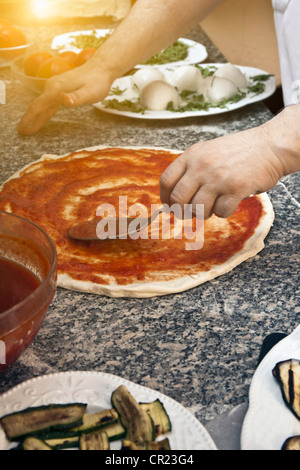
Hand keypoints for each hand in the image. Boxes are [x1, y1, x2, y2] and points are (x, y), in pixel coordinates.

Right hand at [17, 60, 112, 134]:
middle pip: (37, 106)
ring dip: (35, 117)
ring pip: (42, 105)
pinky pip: (49, 103)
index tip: (22, 129)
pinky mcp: (60, 88)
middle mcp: (52, 87)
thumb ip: (76, 97)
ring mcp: (55, 87)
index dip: (29, 119)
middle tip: (21, 132)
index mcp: (56, 89)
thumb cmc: (98, 82)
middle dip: (28, 119)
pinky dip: (44, 112)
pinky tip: (42, 118)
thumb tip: (63, 100)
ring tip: (28, 128)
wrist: (101, 68)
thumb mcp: (90, 92)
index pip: (38, 106)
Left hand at [160, 126, 283, 218]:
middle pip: (178, 199)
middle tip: (190, 214)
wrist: (270, 145)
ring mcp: (218, 177)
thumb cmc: (239, 151)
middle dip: (182, 212)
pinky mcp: (236, 188)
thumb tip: (175, 198)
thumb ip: (191, 169)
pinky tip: (230, 202)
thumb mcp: (208, 151)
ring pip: (198, 209)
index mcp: (192, 155)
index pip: (166, 181)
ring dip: (205, 213)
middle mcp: (202, 166)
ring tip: (214, 205)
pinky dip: (224, 212)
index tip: (170, 207)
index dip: (166, 199)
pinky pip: (221, 212)